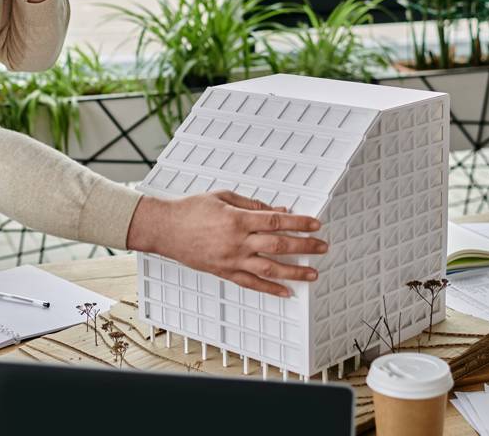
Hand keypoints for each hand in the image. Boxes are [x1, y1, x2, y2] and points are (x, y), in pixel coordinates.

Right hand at [126, 190, 326, 296]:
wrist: (165, 228)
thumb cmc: (191, 209)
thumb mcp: (224, 197)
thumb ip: (252, 205)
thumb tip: (279, 211)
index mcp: (237, 219)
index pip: (277, 221)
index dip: (299, 223)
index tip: (316, 224)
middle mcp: (237, 242)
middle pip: (279, 245)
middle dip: (304, 247)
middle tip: (322, 247)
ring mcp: (231, 260)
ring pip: (269, 269)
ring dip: (294, 272)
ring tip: (312, 273)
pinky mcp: (224, 272)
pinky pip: (251, 284)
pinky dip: (270, 289)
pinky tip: (286, 292)